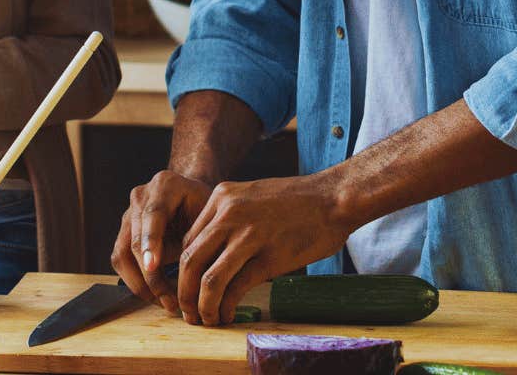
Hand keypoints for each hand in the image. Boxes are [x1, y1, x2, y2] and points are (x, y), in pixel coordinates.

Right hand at [110, 171, 213, 317]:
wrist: (193, 197)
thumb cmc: (206, 208)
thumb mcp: (209, 216)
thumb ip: (199, 240)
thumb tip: (200, 278)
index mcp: (165, 186)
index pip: (153, 215)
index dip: (151, 242)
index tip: (154, 267)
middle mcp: (141, 197)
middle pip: (134, 239)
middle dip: (149, 275)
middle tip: (169, 301)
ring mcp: (128, 214)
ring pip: (121, 254)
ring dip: (140, 283)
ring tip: (164, 302)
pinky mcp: (123, 232)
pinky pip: (121, 261)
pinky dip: (135, 281)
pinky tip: (155, 294)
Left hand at [175, 173, 355, 325]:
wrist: (334, 198)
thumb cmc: (298, 200)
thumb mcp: (253, 196)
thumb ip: (231, 218)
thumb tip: (215, 252)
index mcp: (221, 197)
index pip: (187, 241)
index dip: (183, 271)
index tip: (188, 288)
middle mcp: (228, 214)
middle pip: (189, 261)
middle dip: (184, 292)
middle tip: (188, 312)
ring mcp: (248, 236)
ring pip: (208, 278)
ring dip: (202, 306)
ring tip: (207, 319)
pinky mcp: (269, 257)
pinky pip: (236, 288)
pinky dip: (226, 307)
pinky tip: (228, 315)